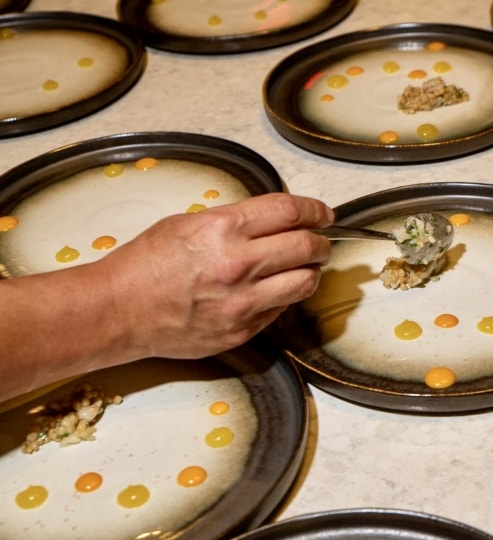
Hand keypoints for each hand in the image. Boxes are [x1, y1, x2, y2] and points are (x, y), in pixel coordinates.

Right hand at [102, 192, 333, 358]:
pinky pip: (281, 310)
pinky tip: (273, 290)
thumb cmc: (146, 265)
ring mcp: (242, 301)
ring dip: (311, 272)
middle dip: (321, 242)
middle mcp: (238, 263)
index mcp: (223, 228)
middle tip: (322, 241)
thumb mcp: (188, 223)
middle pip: (306, 246)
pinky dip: (285, 297)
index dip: (315, 210)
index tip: (324, 213)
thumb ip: (235, 221)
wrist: (120, 310)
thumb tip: (273, 221)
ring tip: (305, 267)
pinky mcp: (242, 330)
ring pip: (305, 282)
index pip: (289, 211)